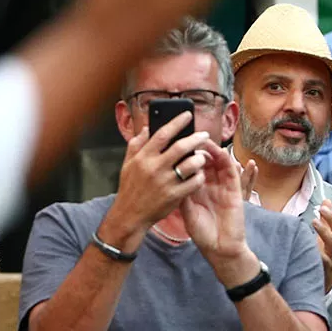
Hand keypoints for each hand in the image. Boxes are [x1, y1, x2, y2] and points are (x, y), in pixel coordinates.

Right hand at [97, 115, 211, 251]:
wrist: (130, 214)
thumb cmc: (129, 188)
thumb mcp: (127, 164)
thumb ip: (136, 144)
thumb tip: (146, 128)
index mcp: (143, 157)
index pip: (162, 134)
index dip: (176, 122)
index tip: (187, 115)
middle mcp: (154, 168)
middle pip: (181, 146)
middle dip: (196, 138)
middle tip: (204, 134)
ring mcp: (166, 182)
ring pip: (191, 164)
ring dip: (200, 158)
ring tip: (203, 156)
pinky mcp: (175, 196)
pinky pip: (194, 182)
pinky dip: (200, 176)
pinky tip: (199, 174)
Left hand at [181, 144, 256, 283]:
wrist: (220, 248)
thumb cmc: (202, 232)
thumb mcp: (186, 210)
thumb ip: (179, 191)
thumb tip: (165, 173)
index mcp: (195, 187)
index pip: (188, 165)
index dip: (182, 153)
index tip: (171, 140)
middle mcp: (208, 183)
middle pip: (202, 159)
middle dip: (195, 146)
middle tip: (186, 133)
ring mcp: (221, 185)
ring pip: (216, 161)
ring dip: (210, 148)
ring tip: (201, 137)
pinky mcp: (234, 190)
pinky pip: (231, 170)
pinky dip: (225, 158)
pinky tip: (218, 150)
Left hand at [311, 199, 331, 293]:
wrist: (328, 282)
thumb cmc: (327, 254)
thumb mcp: (328, 236)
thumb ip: (327, 220)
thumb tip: (327, 201)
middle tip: (323, 209)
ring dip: (325, 232)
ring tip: (314, 221)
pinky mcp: (325, 268)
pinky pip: (323, 260)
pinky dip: (318, 253)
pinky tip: (311, 245)